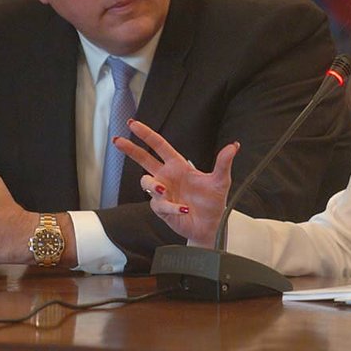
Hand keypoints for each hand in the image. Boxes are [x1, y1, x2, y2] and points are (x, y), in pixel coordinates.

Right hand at [114, 120, 238, 247]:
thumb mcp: (220, 180)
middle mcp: (167, 177)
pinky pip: (160, 205)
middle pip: (143, 160)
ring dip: (154, 185)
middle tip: (117, 140)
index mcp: (178, 165)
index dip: (146, 134)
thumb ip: (223, 163)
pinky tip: (182, 209)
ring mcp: (162, 193)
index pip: (159, 146)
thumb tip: (234, 146)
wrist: (211, 225)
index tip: (132, 124)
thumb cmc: (213, 201)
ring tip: (163, 189)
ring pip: (147, 183)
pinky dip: (171, 207)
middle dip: (130, 149)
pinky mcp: (161, 209)